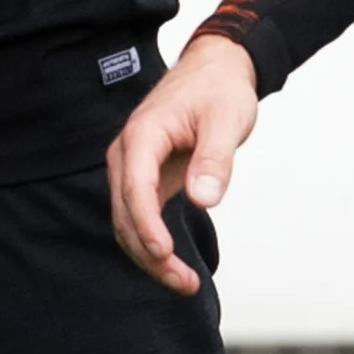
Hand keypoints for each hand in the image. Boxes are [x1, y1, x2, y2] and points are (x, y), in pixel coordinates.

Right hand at [107, 33, 256, 295]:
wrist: (215, 69)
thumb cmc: (219, 89)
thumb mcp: (227, 119)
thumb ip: (214, 159)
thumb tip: (203, 199)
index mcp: (143, 135)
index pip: (135, 187)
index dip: (146, 224)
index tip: (164, 253)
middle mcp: (128, 153)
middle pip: (126, 214)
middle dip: (150, 254)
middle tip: (185, 283)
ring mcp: (132, 168)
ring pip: (128, 223)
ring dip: (150, 257)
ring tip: (186, 283)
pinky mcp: (144, 178)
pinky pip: (139, 218)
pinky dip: (152, 244)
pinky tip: (174, 265)